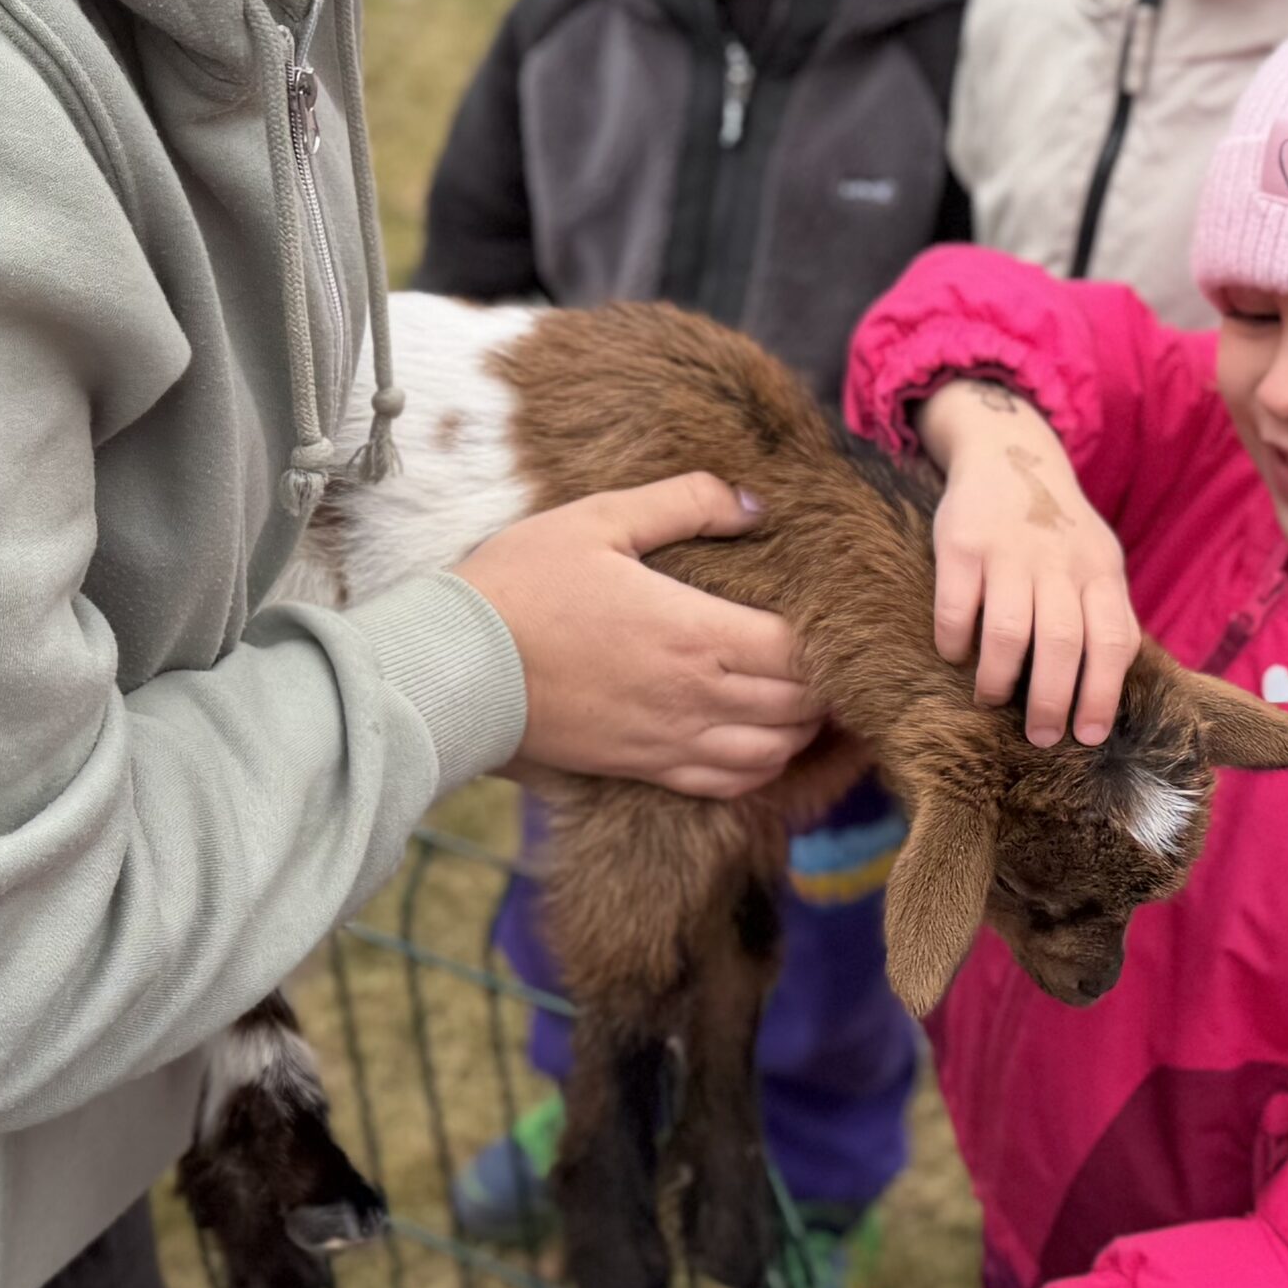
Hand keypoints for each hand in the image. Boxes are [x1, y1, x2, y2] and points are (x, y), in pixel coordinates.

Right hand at [455, 472, 823, 799]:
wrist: (455, 666)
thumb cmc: (522, 585)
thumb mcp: (599, 518)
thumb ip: (684, 502)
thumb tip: (754, 504)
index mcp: (696, 633)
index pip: (801, 651)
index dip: (831, 640)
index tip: (832, 617)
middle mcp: (696, 696)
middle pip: (800, 707)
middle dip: (827, 685)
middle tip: (832, 656)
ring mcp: (671, 739)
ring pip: (773, 753)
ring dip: (800, 729)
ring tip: (803, 697)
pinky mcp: (644, 766)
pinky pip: (728, 784)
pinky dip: (760, 768)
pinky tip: (760, 742)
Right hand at [912, 379, 1137, 746]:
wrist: (1009, 453)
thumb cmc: (1058, 530)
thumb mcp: (1097, 561)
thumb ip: (1107, 614)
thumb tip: (1111, 691)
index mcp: (1100, 570)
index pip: (1113, 640)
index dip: (1103, 693)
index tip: (1090, 736)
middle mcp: (1059, 561)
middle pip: (1061, 643)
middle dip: (1052, 701)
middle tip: (1041, 738)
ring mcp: (1009, 550)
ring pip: (1007, 632)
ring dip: (998, 680)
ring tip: (990, 701)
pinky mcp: (961, 543)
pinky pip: (955, 608)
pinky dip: (954, 644)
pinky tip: (955, 657)